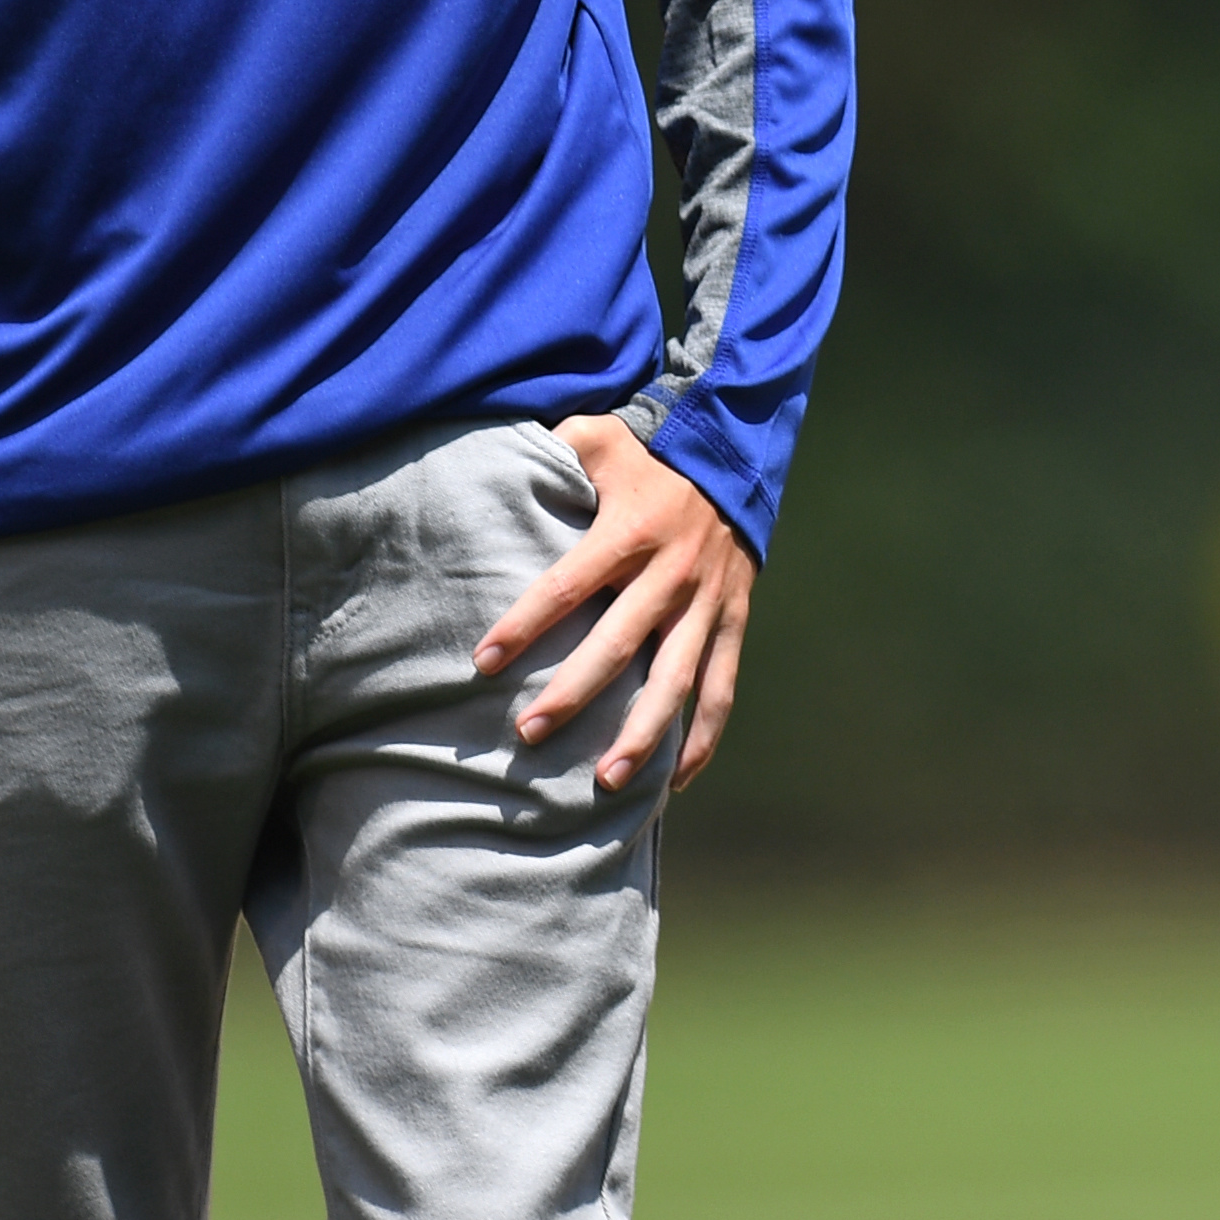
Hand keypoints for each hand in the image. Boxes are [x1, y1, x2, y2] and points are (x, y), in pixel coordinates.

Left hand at [472, 414, 757, 796]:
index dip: (524, 624)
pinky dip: (702, 737)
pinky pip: (721, 687)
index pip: (567, 585)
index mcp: (631, 530)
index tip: (482, 663)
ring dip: (642, 733)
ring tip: (605, 781)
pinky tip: (674, 781)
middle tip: (527, 734)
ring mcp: (708, 602)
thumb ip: (552, 448)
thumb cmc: (652, 452)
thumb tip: (491, 455)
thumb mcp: (601, 438)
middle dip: (572, 694)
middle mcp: (672, 572)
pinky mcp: (733, 620)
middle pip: (617, 644)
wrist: (737, 453)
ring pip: (676, 679)